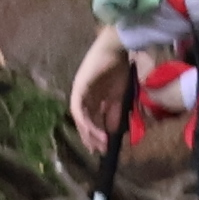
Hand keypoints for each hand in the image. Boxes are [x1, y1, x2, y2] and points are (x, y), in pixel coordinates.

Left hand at [66, 28, 134, 165]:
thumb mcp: (120, 96)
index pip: (93, 120)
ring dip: (89, 132)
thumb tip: (113, 131)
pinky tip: (94, 131)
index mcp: (94, 98)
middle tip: (99, 150)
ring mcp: (80, 93)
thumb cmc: (120, 68)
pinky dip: (85, 122)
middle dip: (92, 137)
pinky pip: (78, 110)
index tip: (104, 146)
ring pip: (80, 118)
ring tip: (99, 143)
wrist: (117, 49)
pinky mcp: (78, 89)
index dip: (97, 134)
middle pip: (85, 121)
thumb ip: (116, 113)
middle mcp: (85, 97)